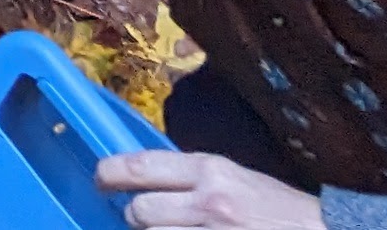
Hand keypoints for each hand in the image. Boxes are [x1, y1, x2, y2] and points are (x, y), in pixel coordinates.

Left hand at [94, 151, 321, 228]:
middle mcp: (209, 202)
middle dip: (135, 217)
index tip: (101, 182)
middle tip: (142, 219)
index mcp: (213, 171)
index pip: (139, 167)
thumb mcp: (242, 181)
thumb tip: (148, 182)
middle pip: (139, 211)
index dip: (109, 175)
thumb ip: (195, 180)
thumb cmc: (286, 213)